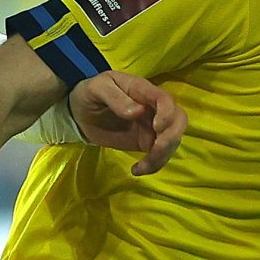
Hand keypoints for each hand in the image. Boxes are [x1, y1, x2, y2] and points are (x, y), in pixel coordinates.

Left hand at [69, 71, 185, 174]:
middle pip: (178, 119)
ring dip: (163, 155)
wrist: (81, 112)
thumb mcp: (98, 89)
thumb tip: (137, 112)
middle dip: (172, 137)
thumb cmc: (90, 94)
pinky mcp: (147, 141)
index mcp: (142, 90)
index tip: (157, 128)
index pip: (164, 99)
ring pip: (172, 139)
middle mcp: (152, 107)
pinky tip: (137, 170)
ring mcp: (152, 125)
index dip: (167, 114)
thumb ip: (115, 98)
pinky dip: (154, 165)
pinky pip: (160, 154)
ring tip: (141, 167)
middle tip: (155, 150)